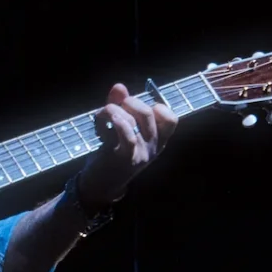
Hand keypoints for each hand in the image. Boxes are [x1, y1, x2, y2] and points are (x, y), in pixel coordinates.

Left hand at [71, 84, 177, 205]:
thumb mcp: (118, 128)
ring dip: (114, 110)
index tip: (137, 108)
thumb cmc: (111, 154)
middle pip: (149, 112)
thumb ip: (119, 106)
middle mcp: (153, 147)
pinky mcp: (125, 158)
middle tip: (115, 106)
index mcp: (157, 140)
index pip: (171, 119)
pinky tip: (103, 118)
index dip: (156, 105)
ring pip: (134, 120)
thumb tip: (119, 86)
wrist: (100, 185)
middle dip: (130, 102)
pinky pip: (127, 134)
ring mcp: (141, 153)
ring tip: (102, 114)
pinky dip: (115, 120)